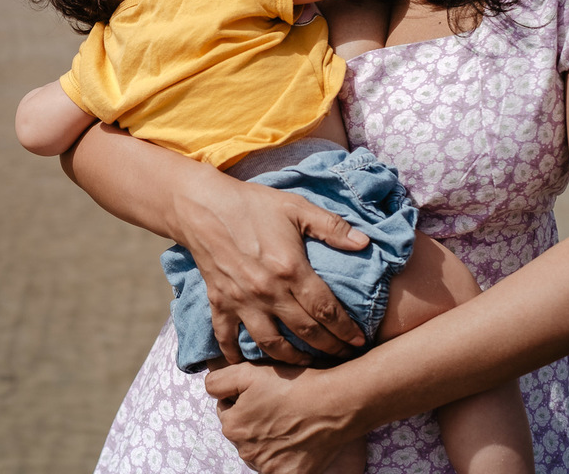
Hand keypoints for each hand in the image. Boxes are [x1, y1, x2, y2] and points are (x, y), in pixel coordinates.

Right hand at [175, 175, 369, 364]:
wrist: (203, 206)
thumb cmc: (252, 204)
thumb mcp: (296, 207)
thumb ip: (331, 226)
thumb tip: (365, 243)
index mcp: (290, 270)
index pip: (326, 309)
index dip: (345, 330)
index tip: (359, 341)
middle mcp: (268, 292)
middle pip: (305, 332)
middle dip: (329, 349)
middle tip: (343, 357)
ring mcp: (242, 301)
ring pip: (270, 344)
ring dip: (292, 359)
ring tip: (307, 364)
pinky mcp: (219, 303)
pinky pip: (226, 338)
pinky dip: (234, 355)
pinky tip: (244, 364)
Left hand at [205, 362, 357, 473]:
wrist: (334, 404)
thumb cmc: (292, 384)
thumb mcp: (248, 372)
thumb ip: (219, 381)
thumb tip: (211, 390)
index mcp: (232, 425)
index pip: (227, 410)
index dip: (242, 398)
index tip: (262, 392)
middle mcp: (245, 451)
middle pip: (242, 432)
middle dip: (253, 419)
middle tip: (277, 405)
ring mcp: (266, 466)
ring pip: (258, 449)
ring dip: (267, 438)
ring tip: (289, 420)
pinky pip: (277, 467)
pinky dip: (283, 456)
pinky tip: (295, 441)